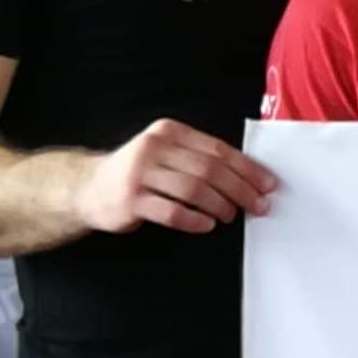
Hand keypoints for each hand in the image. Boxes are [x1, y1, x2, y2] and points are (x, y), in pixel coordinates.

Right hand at [74, 119, 276, 237]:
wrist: (90, 187)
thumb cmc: (139, 173)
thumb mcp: (166, 153)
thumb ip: (198, 158)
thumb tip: (248, 177)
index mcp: (170, 132)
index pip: (218, 150)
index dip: (247, 168)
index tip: (267, 184)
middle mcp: (154, 148)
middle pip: (209, 170)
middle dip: (240, 189)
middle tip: (258, 205)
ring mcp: (140, 173)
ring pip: (193, 189)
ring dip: (220, 205)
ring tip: (231, 215)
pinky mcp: (131, 199)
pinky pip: (172, 212)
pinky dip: (194, 220)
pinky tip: (206, 224)